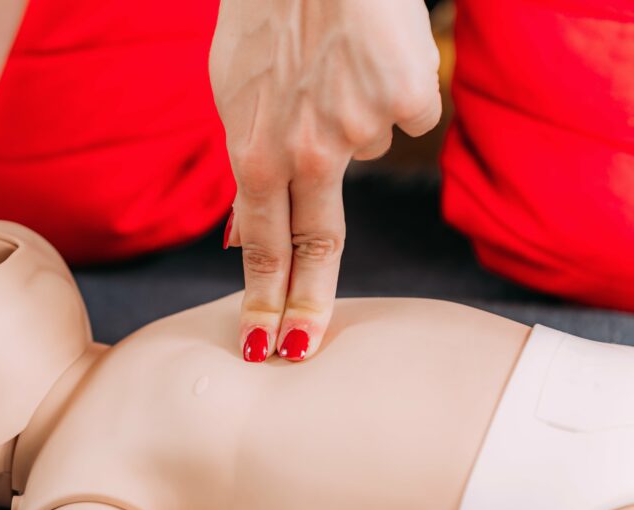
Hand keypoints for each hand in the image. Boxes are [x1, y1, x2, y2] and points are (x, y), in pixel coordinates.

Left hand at [210, 0, 440, 361]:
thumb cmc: (264, 18)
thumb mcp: (231, 94)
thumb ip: (245, 162)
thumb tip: (239, 230)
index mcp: (256, 153)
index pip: (263, 248)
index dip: (263, 301)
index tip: (261, 346)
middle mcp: (309, 154)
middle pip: (317, 249)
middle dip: (307, 308)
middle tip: (301, 349)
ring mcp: (360, 130)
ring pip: (366, 149)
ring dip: (352, 122)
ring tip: (333, 69)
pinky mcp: (407, 99)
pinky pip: (407, 115)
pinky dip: (392, 93)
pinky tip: (370, 58)